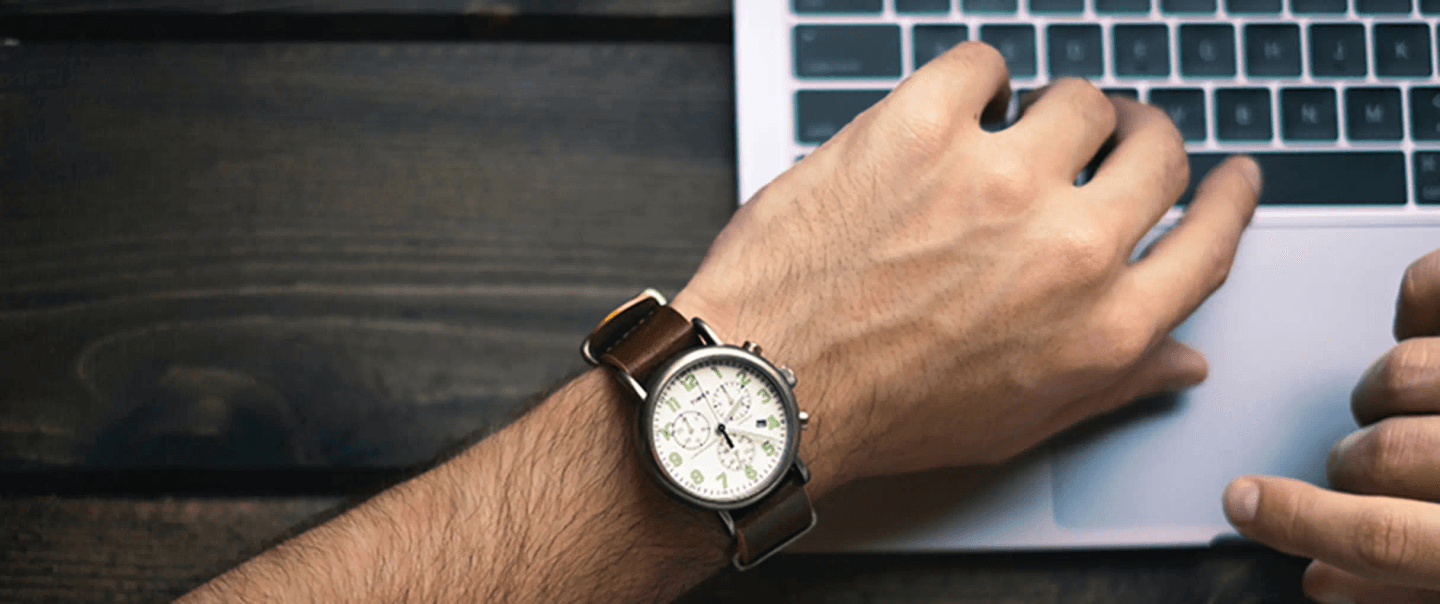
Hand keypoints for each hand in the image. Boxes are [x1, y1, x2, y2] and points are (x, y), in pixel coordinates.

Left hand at [669, 41, 1262, 490]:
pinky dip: (973, 81)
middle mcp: (1067, 248)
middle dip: (1141, 138)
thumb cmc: (883, 412)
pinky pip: (982, 65)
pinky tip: (952, 110)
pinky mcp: (920, 130)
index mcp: (1103, 325)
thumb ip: (1112, 383)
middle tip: (1112, 138)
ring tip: (1011, 133)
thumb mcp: (1018, 422)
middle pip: (1157, 152)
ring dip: (1053, 111)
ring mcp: (996, 180)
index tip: (1229, 175)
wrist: (770, 386)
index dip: (1229, 198)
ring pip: (1077, 98)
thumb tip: (1181, 358)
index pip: (1210, 240)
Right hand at [1224, 248, 1439, 603]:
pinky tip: (1420, 328)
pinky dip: (1417, 297)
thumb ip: (1405, 584)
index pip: (1384, 540)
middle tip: (1361, 469)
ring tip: (1406, 407)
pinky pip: (1433, 286)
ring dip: (1386, 392)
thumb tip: (1319, 583)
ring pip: (1402, 375)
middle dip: (1353, 466)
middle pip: (1378, 456)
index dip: (1303, 526)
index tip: (1244, 503)